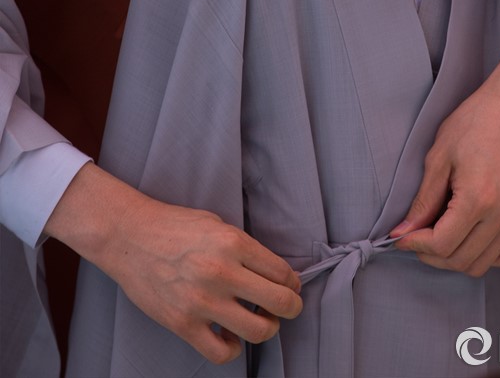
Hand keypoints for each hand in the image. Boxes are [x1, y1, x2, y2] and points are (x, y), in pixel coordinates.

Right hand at [45, 165, 301, 363]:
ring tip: (261, 321)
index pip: (282, 272)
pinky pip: (222, 352)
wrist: (129, 236)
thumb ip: (244, 247)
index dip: (293, 282)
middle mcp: (222, 272)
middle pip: (280, 302)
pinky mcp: (183, 324)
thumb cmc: (174, 226)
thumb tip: (273, 272)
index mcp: (233, 242)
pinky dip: (233, 348)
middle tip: (288, 307)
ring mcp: (202, 302)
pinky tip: (231, 335)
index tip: (290, 285)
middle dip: (292, 307)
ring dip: (267, 328)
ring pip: (258, 331)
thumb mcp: (217, 224)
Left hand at [389, 28, 499, 276]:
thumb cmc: (478, 120)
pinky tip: (466, 236)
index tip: (399, 237)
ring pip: (482, 265)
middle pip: (460, 260)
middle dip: (431, 254)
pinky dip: (482, 255)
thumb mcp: (440, 155)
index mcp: (479, 199)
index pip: (442, 244)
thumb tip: (404, 231)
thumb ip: (423, 199)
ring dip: (455, 258)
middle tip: (414, 236)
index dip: (415, 244)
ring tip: (437, 235)